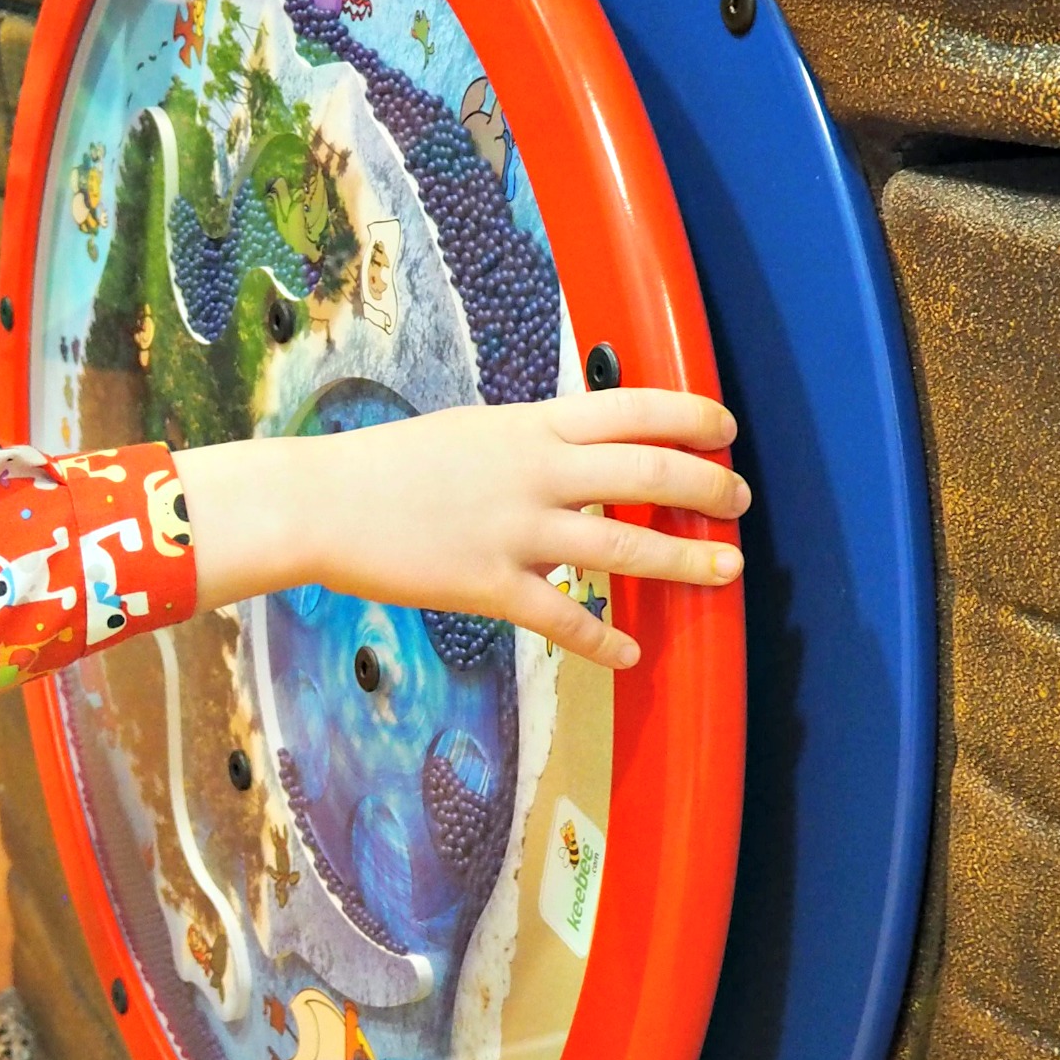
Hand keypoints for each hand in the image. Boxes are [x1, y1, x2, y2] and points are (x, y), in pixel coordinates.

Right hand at [177, 388, 747, 669]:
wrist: (321, 502)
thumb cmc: (389, 466)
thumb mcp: (472, 430)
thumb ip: (532, 441)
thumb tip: (582, 453)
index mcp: (530, 425)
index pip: (636, 407)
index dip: (694, 417)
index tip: (726, 430)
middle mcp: (536, 472)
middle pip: (650, 473)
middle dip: (709, 488)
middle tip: (738, 502)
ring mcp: (516, 530)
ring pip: (625, 547)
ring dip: (686, 559)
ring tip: (726, 569)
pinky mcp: (490, 585)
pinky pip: (564, 618)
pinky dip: (603, 639)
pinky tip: (629, 652)